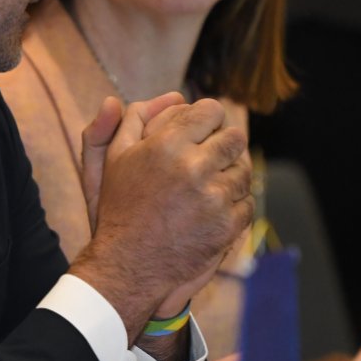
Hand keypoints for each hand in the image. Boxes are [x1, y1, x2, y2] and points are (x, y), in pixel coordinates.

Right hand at [71, 96, 250, 342]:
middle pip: (235, 138)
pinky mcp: (227, 226)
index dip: (209, 118)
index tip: (203, 130)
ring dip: (230, 176)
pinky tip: (214, 209)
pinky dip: (234, 205)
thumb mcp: (113, 159)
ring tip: (209, 187)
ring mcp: (214, 199)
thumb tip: (146, 95)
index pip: (212, 111)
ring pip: (244, 171)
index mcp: (167, 145)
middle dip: (224, 145)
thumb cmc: (121, 209)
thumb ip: (129, 121)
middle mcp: (194, 168)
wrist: (129, 265)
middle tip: (211, 158)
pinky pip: (247, 202)